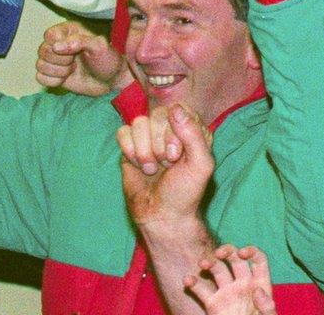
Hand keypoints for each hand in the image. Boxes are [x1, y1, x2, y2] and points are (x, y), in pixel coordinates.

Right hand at [35, 20, 125, 95]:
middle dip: (61, 60)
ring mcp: (53, 60)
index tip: (75, 51)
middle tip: (75, 62)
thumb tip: (56, 46)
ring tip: (73, 70)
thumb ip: (80, 41)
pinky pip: (40, 77)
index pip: (50, 35)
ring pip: (40, 65)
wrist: (110, 81)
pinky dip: (54, 81)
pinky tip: (66, 78)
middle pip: (43, 50)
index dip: (61, 46)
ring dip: (58, 71)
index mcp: (68, 31)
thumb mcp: (100, 46)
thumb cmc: (108, 60)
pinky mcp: (51, 74)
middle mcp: (58, 43)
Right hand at [119, 104, 215, 228]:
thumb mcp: (201, 165)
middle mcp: (170, 130)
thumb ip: (193, 134)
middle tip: (167, 165)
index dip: (175, 131)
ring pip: (138, 122)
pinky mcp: (130, 147)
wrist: (161, 216)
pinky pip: (122, 133)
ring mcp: (149, 138)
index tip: (177, 155)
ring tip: (153, 169)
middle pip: (157, 114)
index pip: (180, 110)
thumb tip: (174, 108)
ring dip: (144, 151)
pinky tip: (138, 166)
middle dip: (159, 144)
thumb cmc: (186, 192)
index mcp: (192, 130)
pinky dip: (130, 151)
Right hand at [187, 245, 276, 314]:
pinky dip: (194, 283)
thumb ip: (267, 306)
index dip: (251, 251)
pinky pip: (202, 290)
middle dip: (227, 251)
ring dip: (209, 263)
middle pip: (235, 260)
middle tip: (219, 253)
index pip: (257, 260)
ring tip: (202, 263)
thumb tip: (258, 291)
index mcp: (260, 284)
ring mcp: (227, 292)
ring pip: (218, 270)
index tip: (242, 252)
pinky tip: (187, 280)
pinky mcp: (213, 303)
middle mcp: (243, 284)